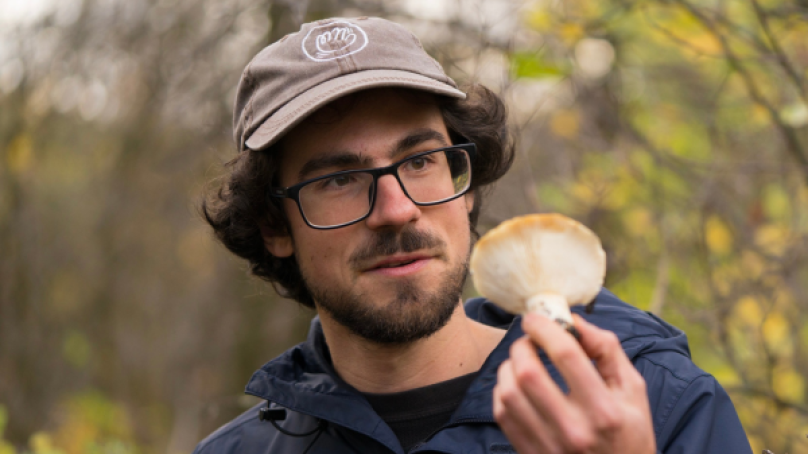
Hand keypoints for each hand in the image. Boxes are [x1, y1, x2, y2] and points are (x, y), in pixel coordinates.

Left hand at [492, 313, 655, 453]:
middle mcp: (574, 430)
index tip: (536, 317)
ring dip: (509, 366)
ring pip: (508, 392)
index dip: (546, 328)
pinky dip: (503, 389)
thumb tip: (573, 320)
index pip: (566, 355)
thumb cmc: (629, 432)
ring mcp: (548, 445)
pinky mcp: (529, 453)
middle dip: (523, 345)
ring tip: (522, 360)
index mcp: (605, 411)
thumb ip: (607, 350)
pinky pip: (501, 413)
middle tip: (529, 339)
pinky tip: (516, 384)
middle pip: (528, 373)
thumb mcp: (633, 390)